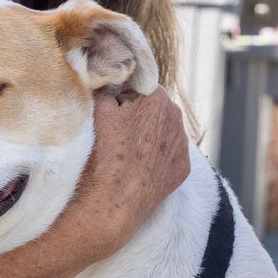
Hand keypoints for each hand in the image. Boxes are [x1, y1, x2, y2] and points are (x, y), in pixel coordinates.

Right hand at [63, 89, 191, 258]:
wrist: (112, 204)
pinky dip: (155, 155)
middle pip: (152, 106)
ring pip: (161, 129)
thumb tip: (104, 73)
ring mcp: (182, 145)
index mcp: (157, 97)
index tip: (109, 108)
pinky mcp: (183, 169)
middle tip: (114, 130)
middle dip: (136, 112)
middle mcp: (176, 118)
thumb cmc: (101, 153)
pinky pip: (168, 153)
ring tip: (124, 151)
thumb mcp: (94, 107)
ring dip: (147, 133)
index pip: (138, 83)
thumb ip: (104, 83)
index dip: (121, 93)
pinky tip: (137, 166)